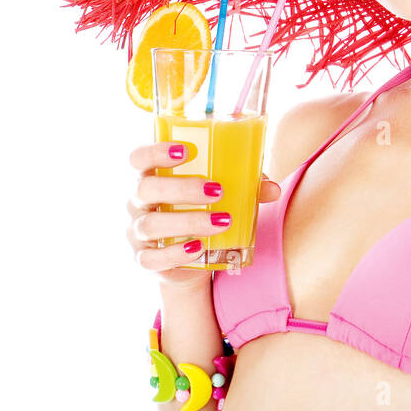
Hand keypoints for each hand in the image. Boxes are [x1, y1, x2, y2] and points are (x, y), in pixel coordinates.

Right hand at [126, 141, 282, 291]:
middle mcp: (138, 203)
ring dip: (188, 221)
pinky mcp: (145, 259)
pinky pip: (151, 258)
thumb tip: (273, 189)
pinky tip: (198, 248)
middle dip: (182, 188)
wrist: (194, 257)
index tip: (186, 150)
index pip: (139, 158)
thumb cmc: (205, 211)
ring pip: (150, 224)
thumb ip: (245, 186)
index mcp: (152, 177)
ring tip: (222, 221)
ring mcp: (137, 232)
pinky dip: (175, 253)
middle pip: (145, 189)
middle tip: (218, 190)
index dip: (156, 151)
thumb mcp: (224, 194)